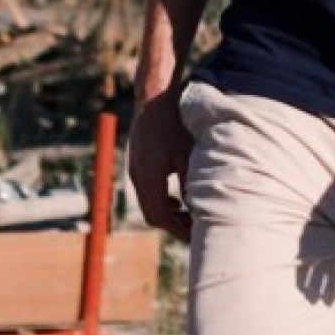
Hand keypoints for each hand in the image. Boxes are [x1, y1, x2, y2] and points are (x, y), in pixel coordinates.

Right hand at [126, 92, 195, 241]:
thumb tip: (198, 209)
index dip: (179, 229)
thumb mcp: (188, 153)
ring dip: (168, 215)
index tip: (197, 235)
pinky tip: (179, 201)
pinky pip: (147, 192)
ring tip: (191, 219)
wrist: (153, 98)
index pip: (162, 216)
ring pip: (149, 205)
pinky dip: (162, 202)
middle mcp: (139, 177)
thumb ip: (191, 182)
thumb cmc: (175, 123)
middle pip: (153, 215)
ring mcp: (135, 171)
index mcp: (150, 176)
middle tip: (196, 232)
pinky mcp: (138, 165)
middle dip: (174, 227)